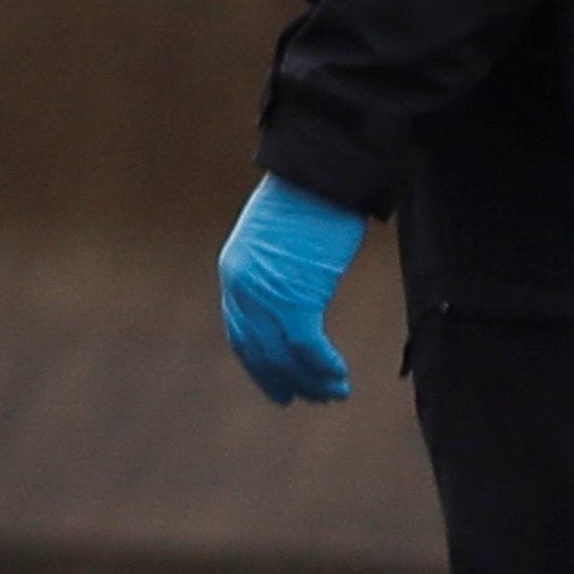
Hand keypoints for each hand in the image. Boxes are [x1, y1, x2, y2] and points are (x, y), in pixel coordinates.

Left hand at [216, 177, 368, 405]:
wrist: (319, 175)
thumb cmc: (306, 199)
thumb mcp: (276, 241)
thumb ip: (275, 273)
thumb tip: (294, 295)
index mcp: (234, 274)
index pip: (240, 334)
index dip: (258, 365)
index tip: (277, 385)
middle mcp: (242, 289)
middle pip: (258, 351)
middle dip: (282, 380)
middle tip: (307, 398)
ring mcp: (266, 295)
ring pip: (283, 355)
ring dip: (310, 380)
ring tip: (332, 394)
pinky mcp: (297, 296)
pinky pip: (307, 346)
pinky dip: (323, 366)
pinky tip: (339, 377)